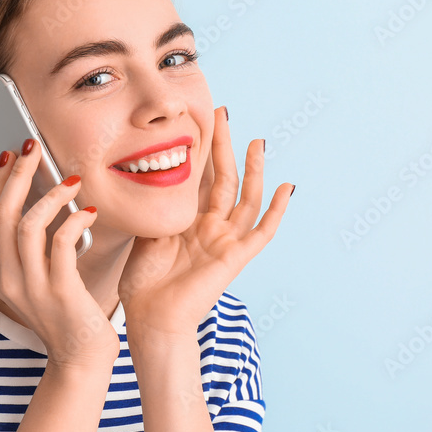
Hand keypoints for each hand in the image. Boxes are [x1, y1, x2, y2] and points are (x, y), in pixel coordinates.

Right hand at [0, 138, 120, 369]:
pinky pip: (62, 243)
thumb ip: (31, 247)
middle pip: (2, 214)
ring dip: (50, 195)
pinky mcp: (61, 292)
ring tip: (72, 180)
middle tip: (34, 149)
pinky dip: (75, 220)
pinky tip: (89, 211)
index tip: (9, 156)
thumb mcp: (36, 278)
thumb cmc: (65, 312)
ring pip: (28, 225)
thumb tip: (38, 198)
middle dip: (17, 175)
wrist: (81, 359)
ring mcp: (31, 288)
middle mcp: (6, 280)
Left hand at [117, 106, 292, 342]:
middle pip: (223, 179)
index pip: (200, 179)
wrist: (150, 318)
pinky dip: (277, 211)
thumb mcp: (146, 234)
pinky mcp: (235, 258)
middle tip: (224, 113)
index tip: (202, 121)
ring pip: (246, 198)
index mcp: (189, 223)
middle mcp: (211, 229)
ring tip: (257, 141)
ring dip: (253, 170)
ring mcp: (225, 242)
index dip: (202, 151)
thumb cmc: (144, 285)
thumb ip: (157, 209)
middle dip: (224, 147)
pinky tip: (288, 188)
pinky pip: (262, 232)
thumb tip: (152, 179)